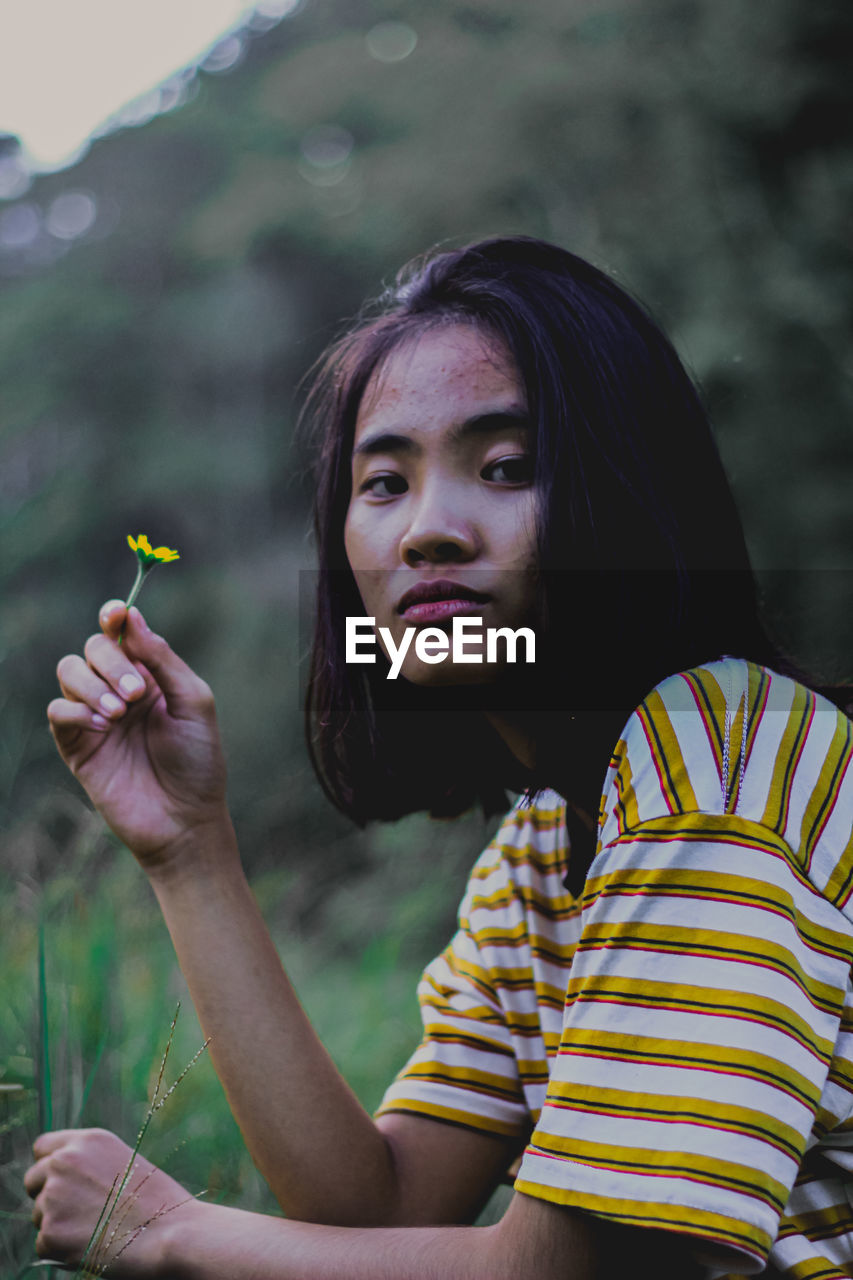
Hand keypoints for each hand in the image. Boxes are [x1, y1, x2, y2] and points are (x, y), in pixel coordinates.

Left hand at [24, 1127, 198, 1275]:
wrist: (170, 1233)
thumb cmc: (158, 1203)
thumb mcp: (126, 1163)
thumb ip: (91, 1164)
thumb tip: (66, 1181)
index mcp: (88, 1141)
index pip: (43, 1147)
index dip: (49, 1166)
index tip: (58, 1183)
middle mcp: (64, 1162)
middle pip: (33, 1180)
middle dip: (47, 1196)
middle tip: (74, 1214)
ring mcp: (54, 1196)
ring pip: (39, 1215)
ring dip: (58, 1225)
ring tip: (96, 1231)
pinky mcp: (50, 1232)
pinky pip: (43, 1245)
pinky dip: (61, 1252)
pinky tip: (91, 1247)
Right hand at [49, 602, 229, 869]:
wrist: (186, 819)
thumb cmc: (198, 761)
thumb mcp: (194, 703)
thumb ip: (163, 660)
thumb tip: (133, 618)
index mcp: (150, 675)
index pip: (122, 634)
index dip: (114, 617)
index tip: (115, 615)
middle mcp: (119, 690)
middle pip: (92, 647)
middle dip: (110, 662)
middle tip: (136, 695)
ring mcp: (96, 716)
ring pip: (69, 672)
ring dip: (92, 684)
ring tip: (119, 713)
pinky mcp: (78, 746)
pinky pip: (57, 712)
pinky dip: (75, 710)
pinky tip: (103, 726)